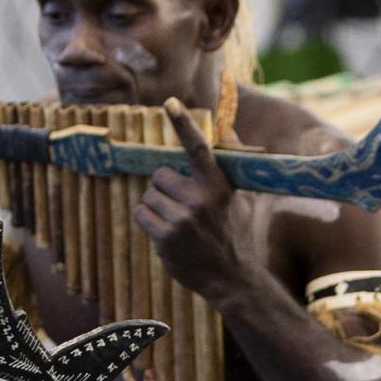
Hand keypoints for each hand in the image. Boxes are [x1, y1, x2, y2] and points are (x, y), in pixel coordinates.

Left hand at [135, 98, 248, 301]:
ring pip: (148, 195)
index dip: (184, 123)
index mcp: (217, 185)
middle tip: (180, 205)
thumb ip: (230, 164)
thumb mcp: (239, 197)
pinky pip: (140, 214)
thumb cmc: (234, 233)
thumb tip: (228, 129)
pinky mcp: (166, 237)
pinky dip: (147, 221)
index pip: (198, 148)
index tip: (171, 102)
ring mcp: (182, 219)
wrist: (232, 278)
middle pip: (160, 174)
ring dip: (156, 206)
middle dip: (164, 187)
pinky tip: (165, 232)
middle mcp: (200, 199)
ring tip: (176, 223)